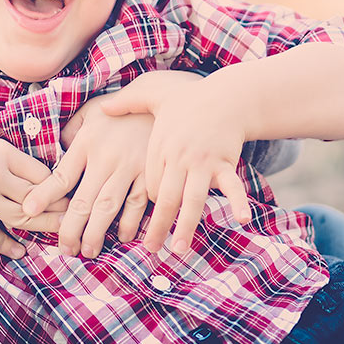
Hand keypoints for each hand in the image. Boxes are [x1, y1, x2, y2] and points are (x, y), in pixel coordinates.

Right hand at [0, 139, 67, 257]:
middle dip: (56, 212)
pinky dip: (9, 246)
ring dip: (40, 229)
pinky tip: (21, 251)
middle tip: (72, 221)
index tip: (72, 199)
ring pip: (19, 218)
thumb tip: (55, 184)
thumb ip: (19, 166)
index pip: (41, 174)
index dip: (58, 189)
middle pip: (34, 198)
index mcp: (3, 153)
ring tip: (57, 235)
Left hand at [22, 92, 151, 257]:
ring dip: (96, 233)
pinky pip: (139, 204)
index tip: (28, 211)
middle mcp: (106, 158)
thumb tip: (57, 153)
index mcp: (87, 142)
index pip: (61, 176)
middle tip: (64, 249)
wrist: (163, 101)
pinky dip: (131, 223)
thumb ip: (73, 132)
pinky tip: (124, 236)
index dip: (43, 196)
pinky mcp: (151, 174)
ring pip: (108, 208)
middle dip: (70, 230)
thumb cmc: (122, 109)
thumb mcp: (92, 111)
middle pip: (83, 201)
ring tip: (87, 250)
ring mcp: (130, 168)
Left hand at [100, 72, 251, 254]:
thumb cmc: (189, 96)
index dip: (147, 202)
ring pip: (192, 200)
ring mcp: (203, 162)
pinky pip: (231, 186)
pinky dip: (237, 202)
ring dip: (186, 227)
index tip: (148, 214)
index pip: (148, 185)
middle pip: (165, 199)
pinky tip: (241, 220)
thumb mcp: (153, 93)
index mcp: (159, 146)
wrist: (228, 94)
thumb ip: (127, 102)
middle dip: (158, 227)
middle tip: (151, 250)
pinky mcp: (225, 163)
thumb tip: (102, 107)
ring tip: (178, 249)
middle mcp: (179, 157)